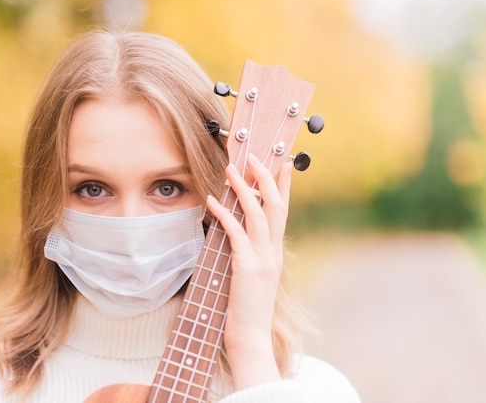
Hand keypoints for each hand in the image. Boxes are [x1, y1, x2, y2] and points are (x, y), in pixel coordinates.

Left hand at [205, 153, 291, 389]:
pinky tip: (211, 202)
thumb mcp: (253, 278)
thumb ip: (251, 255)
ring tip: (232, 168)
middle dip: (267, 177)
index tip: (283, 164)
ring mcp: (263, 259)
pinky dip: (224, 214)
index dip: (284, 186)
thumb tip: (237, 234)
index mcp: (276, 254)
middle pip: (276, 205)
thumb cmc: (247, 310)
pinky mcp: (247, 267)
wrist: (251, 339)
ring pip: (258, 213)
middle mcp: (274, 253)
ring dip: (244, 188)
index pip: (284, 212)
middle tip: (255, 157)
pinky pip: (236, 232)